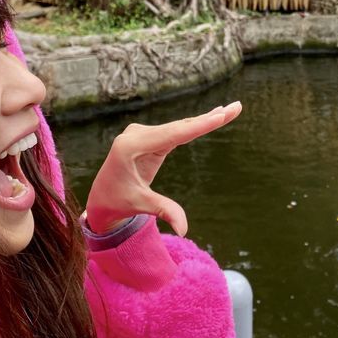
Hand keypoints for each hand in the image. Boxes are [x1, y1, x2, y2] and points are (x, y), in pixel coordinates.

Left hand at [84, 101, 241, 235]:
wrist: (100, 198)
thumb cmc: (117, 202)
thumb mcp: (140, 205)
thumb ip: (164, 211)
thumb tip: (184, 230)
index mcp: (130, 146)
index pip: (173, 134)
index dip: (199, 125)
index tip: (220, 114)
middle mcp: (136, 134)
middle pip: (180, 126)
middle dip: (210, 118)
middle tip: (236, 107)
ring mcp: (141, 133)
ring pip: (180, 127)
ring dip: (206, 119)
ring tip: (231, 110)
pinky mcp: (148, 136)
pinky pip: (176, 131)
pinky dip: (195, 126)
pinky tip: (212, 116)